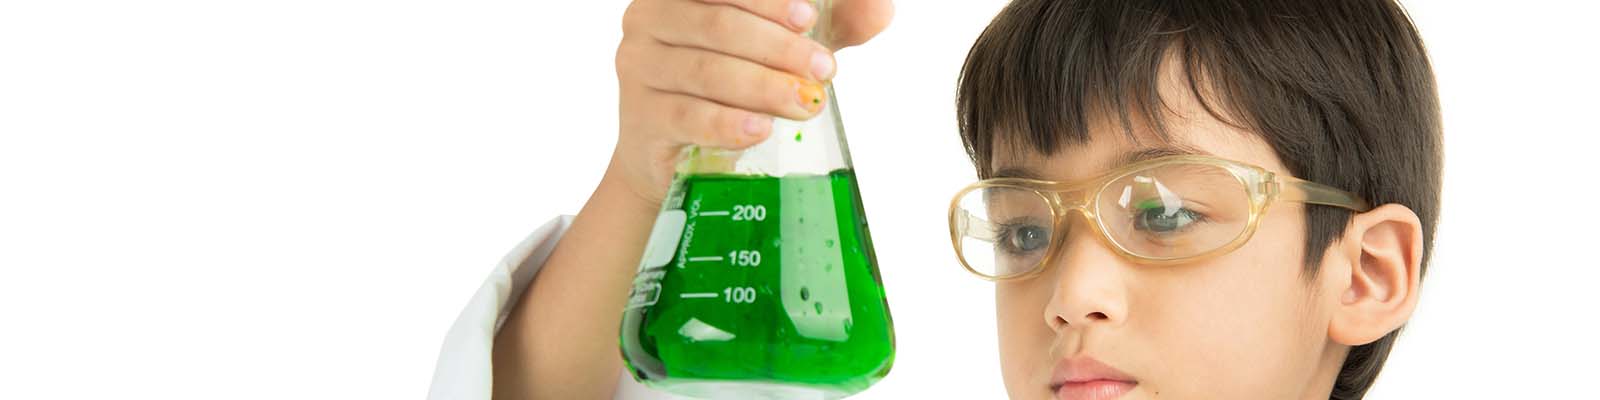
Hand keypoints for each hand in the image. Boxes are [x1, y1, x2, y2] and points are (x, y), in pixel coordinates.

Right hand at [607, 0, 893, 207]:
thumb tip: (880, 9)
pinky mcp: (640, 117)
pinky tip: (759, 128)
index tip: (809, 18)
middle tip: (823, 72)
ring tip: (805, 104)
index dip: (767, 0)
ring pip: (707, 71)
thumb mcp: (784, 45)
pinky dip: (728, 122)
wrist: (673, 154)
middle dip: (780, 48)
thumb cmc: (732, 85)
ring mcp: (638, 67)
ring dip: (763, 87)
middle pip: (719, 26)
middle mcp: (649, 19)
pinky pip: (687, 116)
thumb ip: (833, 21)